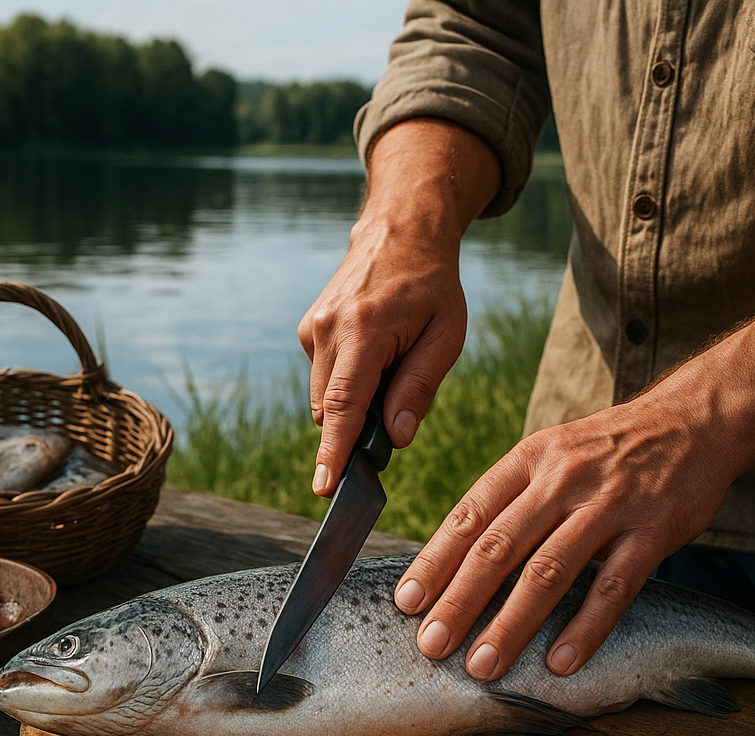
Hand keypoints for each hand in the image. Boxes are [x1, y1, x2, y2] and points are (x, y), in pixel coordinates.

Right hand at [298, 119, 500, 494]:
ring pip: (325, 398)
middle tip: (396, 408)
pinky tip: (373, 354)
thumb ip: (419, 388)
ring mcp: (312, 328)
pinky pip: (324, 379)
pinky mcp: (308, 330)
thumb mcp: (446, 335)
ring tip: (390, 364)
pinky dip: (348, 382)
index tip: (323, 487)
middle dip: (355, 428)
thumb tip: (396, 438)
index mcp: (365, 329)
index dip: (334, 451)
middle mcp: (328, 329)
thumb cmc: (432, 284)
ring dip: (354, 402)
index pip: (344, 405)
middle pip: (330, 410)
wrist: (401, 229)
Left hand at [393, 389, 737, 677]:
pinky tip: (560, 662)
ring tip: (483, 665)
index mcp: (527, 461)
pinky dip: (584, 627)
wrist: (693, 420)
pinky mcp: (653, 529)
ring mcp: (609, 504)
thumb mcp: (549, 454)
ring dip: (512, 623)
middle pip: (498, 547)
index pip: (468, 515)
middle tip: (431, 645)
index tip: (407, 602)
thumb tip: (455, 558)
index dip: (435, 561)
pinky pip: (614, 586)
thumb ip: (508, 500)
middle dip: (460, 601)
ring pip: (549, 570)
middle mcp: (562, 479)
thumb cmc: (606, 449)